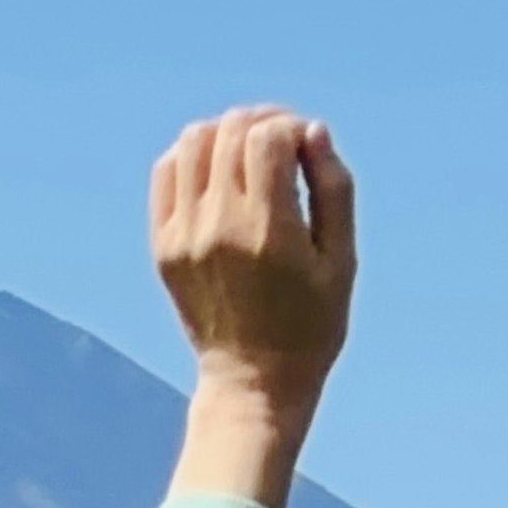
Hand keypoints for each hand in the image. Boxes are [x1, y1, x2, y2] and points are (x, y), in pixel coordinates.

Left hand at [151, 106, 356, 507]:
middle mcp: (222, 228)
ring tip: (247, 152)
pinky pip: (168, 172)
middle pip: (230, 130)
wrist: (252, 385)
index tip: (303, 147)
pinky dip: (191, 156)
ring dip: (224, 133)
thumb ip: (334, 191)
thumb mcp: (342, 264)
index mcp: (269, 232)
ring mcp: (187, 237)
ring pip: (194, 141)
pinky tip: (215, 171)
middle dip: (261, 122)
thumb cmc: (309, 327)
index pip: (267, 136)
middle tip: (280, 142)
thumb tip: (312, 131)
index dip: (289, 126)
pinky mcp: (165, 247)